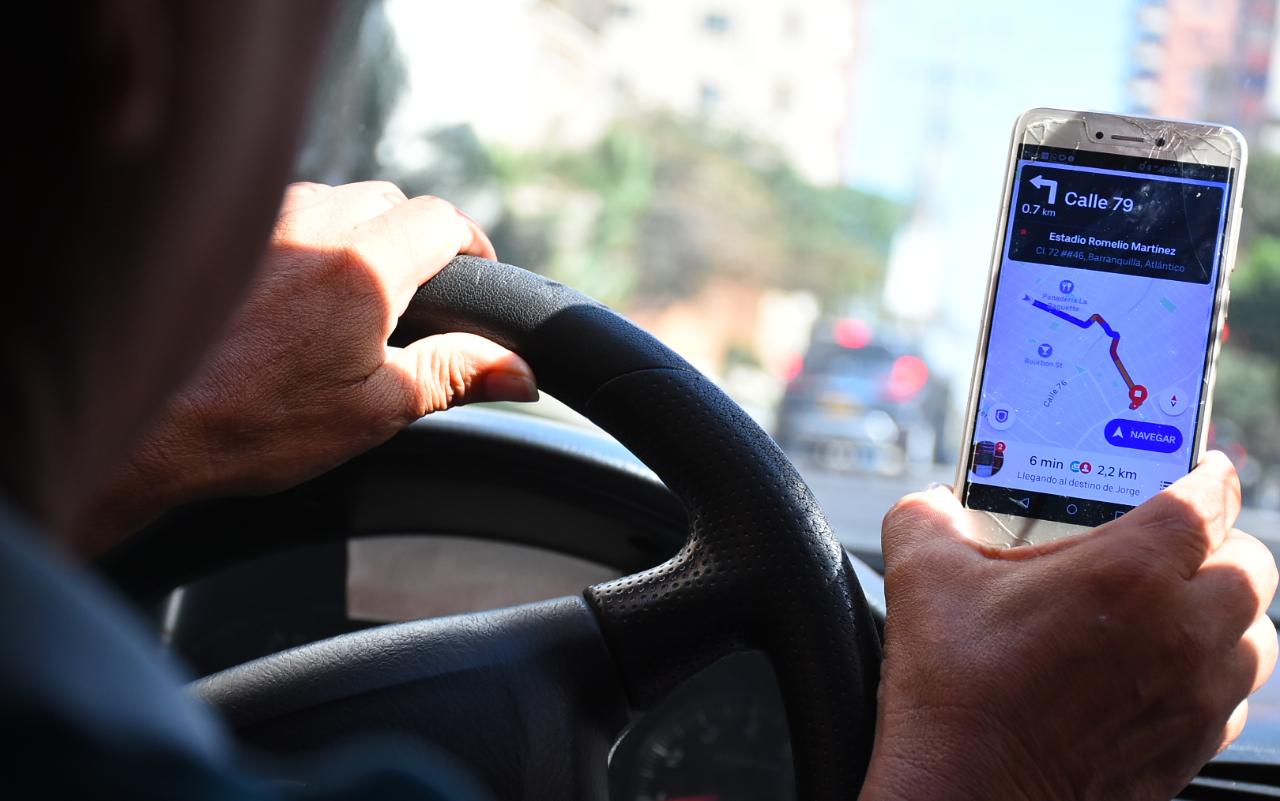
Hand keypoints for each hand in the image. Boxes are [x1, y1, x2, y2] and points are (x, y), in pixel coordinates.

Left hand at [77, 181, 536, 552]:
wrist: (147, 424)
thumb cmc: (258, 422)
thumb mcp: (376, 408)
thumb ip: (455, 375)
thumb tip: (520, 370)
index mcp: (365, 265)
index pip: (442, 220)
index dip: (472, 244)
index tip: (478, 273)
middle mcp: (313, 224)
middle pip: (390, 202)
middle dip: (414, 240)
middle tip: (416, 298)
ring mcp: (260, 220)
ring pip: (334, 202)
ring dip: (356, 235)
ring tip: (350, 298)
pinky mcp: (220, 232)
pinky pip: (282, 214)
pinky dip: (304, 240)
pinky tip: (290, 294)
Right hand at [862, 451, 1277, 800]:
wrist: (968, 793)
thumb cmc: (953, 690)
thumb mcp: (922, 576)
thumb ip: (928, 516)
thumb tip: (932, 502)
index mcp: (1127, 572)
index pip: (1209, 501)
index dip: (1210, 476)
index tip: (1203, 470)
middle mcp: (1180, 629)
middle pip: (1251, 565)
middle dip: (1220, 544)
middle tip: (1175, 543)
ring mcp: (1195, 693)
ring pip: (1258, 632)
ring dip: (1226, 610)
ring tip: (1177, 605)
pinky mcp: (1192, 744)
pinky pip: (1237, 694)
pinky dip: (1214, 670)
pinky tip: (1163, 667)